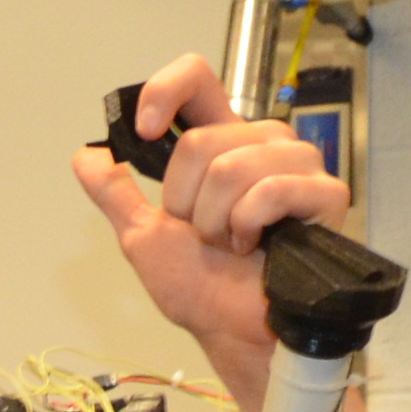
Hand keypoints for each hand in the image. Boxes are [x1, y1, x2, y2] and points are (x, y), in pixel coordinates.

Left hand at [69, 52, 350, 411]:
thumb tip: (86, 155)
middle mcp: (261, 144)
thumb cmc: (201, 289)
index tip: (142, 133)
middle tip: (206, 233)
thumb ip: (115, 194)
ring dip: (217, 220)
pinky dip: (250, 225)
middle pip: (202, 139)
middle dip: (187, 200)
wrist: (234, 332)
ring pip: (232, 166)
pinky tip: (258, 246)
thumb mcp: (143, 237)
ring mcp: (297, 166)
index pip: (196, 78)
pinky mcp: (325, 194)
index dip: (163, 92)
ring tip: (232, 243)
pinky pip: (271, 190)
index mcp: (221, 143)